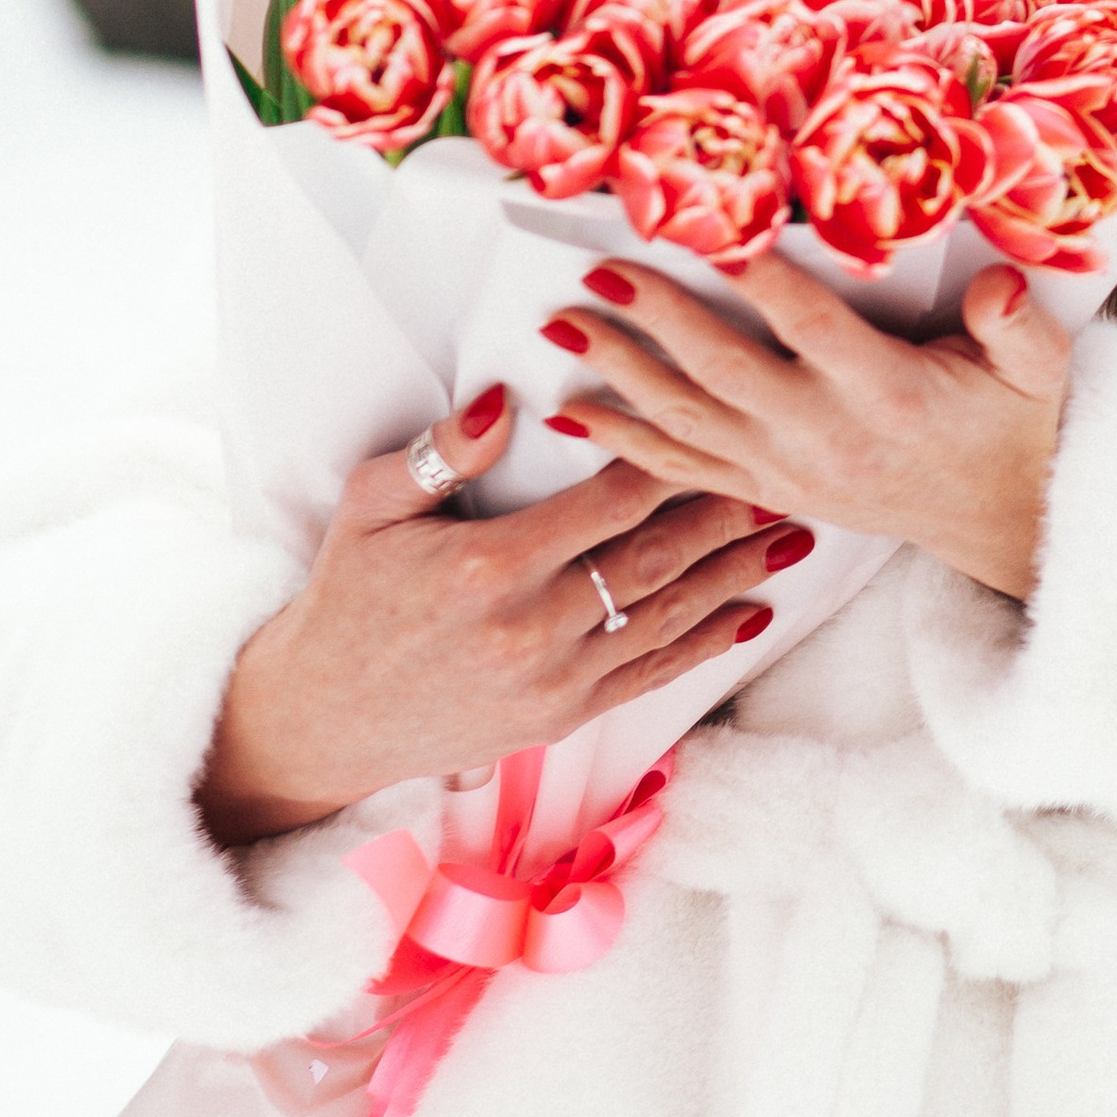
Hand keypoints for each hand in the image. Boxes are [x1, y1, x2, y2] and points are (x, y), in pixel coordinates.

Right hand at [196, 384, 805, 846]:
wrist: (322, 719)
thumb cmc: (346, 598)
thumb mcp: (371, 507)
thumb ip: (441, 452)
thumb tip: (505, 398)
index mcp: (489, 567)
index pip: (607, 502)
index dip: (671, 458)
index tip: (722, 418)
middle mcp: (531, 629)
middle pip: (655, 559)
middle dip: (726, 514)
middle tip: (789, 472)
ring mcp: (552, 682)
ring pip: (665, 618)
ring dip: (735, 575)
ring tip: (794, 535)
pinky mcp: (559, 717)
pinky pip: (649, 675)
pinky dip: (706, 644)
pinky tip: (752, 614)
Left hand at [547, 255, 1069, 602]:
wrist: (995, 515)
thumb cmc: (1010, 420)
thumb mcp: (1036, 369)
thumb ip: (1017, 325)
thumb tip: (1005, 285)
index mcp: (886, 391)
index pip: (811, 326)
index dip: (763, 279)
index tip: (716, 231)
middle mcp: (825, 434)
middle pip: (725, 369)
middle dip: (656, 319)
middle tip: (599, 270)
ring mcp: (787, 469)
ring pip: (687, 420)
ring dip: (619, 373)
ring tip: (561, 327)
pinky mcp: (767, 490)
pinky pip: (682, 469)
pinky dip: (623, 444)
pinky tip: (573, 416)